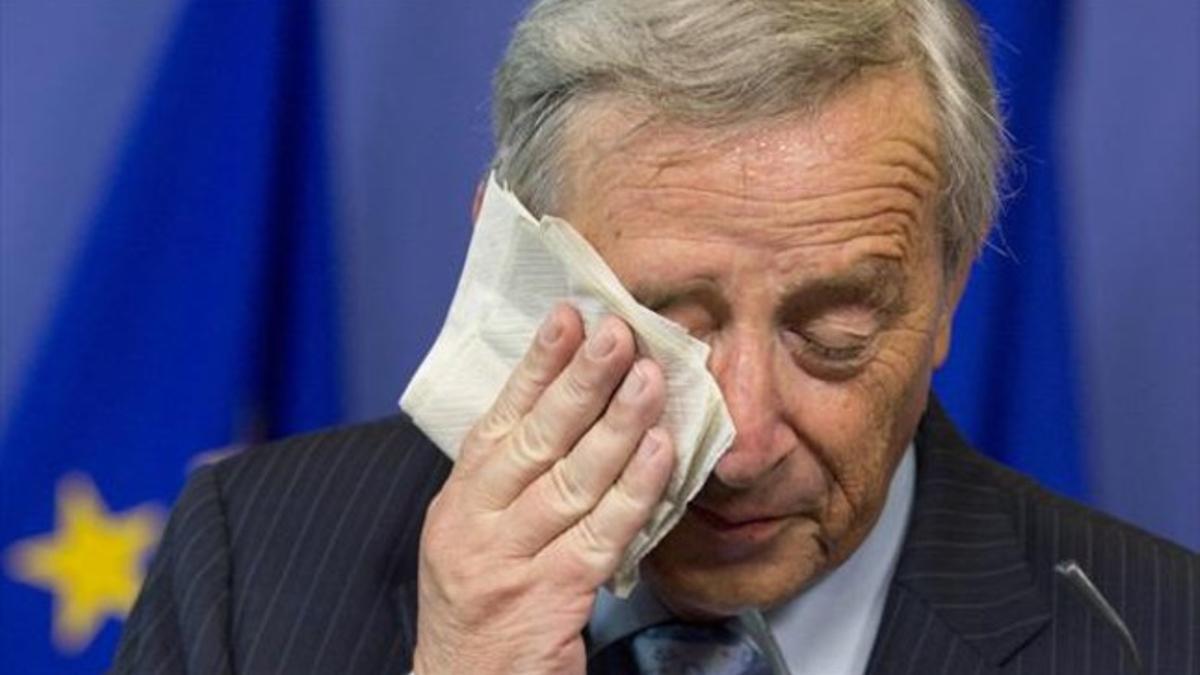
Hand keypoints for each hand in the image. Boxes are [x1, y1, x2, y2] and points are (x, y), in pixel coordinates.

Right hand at [413, 304, 674, 674]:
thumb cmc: (480, 606)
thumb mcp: (474, 536)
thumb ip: (510, 482)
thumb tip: (570, 411)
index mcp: (459, 502)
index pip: (500, 420)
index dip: (536, 366)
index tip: (568, 317)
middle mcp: (477, 526)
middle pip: (537, 441)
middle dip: (581, 381)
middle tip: (618, 333)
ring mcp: (510, 563)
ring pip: (573, 481)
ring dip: (617, 425)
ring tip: (650, 380)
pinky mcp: (550, 598)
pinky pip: (602, 535)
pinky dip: (634, 491)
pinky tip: (660, 452)